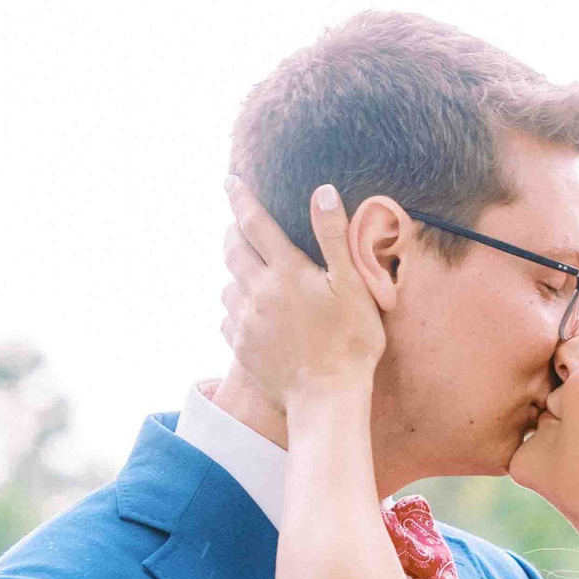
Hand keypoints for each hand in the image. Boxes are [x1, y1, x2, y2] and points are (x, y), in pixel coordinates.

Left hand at [220, 176, 385, 404]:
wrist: (326, 399)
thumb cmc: (350, 342)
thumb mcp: (352, 285)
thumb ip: (334, 237)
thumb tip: (322, 192)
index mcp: (286, 271)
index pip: (255, 223)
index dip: (240, 198)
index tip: (229, 180)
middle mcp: (258, 292)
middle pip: (232, 250)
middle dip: (232, 231)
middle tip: (236, 223)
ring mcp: (246, 322)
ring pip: (226, 285)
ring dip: (233, 271)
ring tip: (245, 269)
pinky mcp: (242, 348)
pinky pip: (227, 318)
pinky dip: (233, 308)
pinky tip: (247, 311)